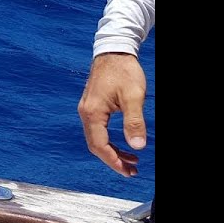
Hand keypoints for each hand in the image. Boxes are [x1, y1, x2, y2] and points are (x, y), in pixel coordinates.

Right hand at [77, 52, 146, 176]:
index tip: (127, 171)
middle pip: (95, 145)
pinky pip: (98, 130)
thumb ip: (134, 123)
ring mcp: (87, 110)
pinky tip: (123, 143)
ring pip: (96, 139)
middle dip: (113, 160)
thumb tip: (138, 146)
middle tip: (132, 170)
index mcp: (93, 113)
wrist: (113, 51)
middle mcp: (86, 113)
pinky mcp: (92, 107)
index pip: (99, 145)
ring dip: (112, 152)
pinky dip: (109, 141)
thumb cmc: (123, 71)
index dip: (113, 161)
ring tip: (131, 160)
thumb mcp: (133, 97)